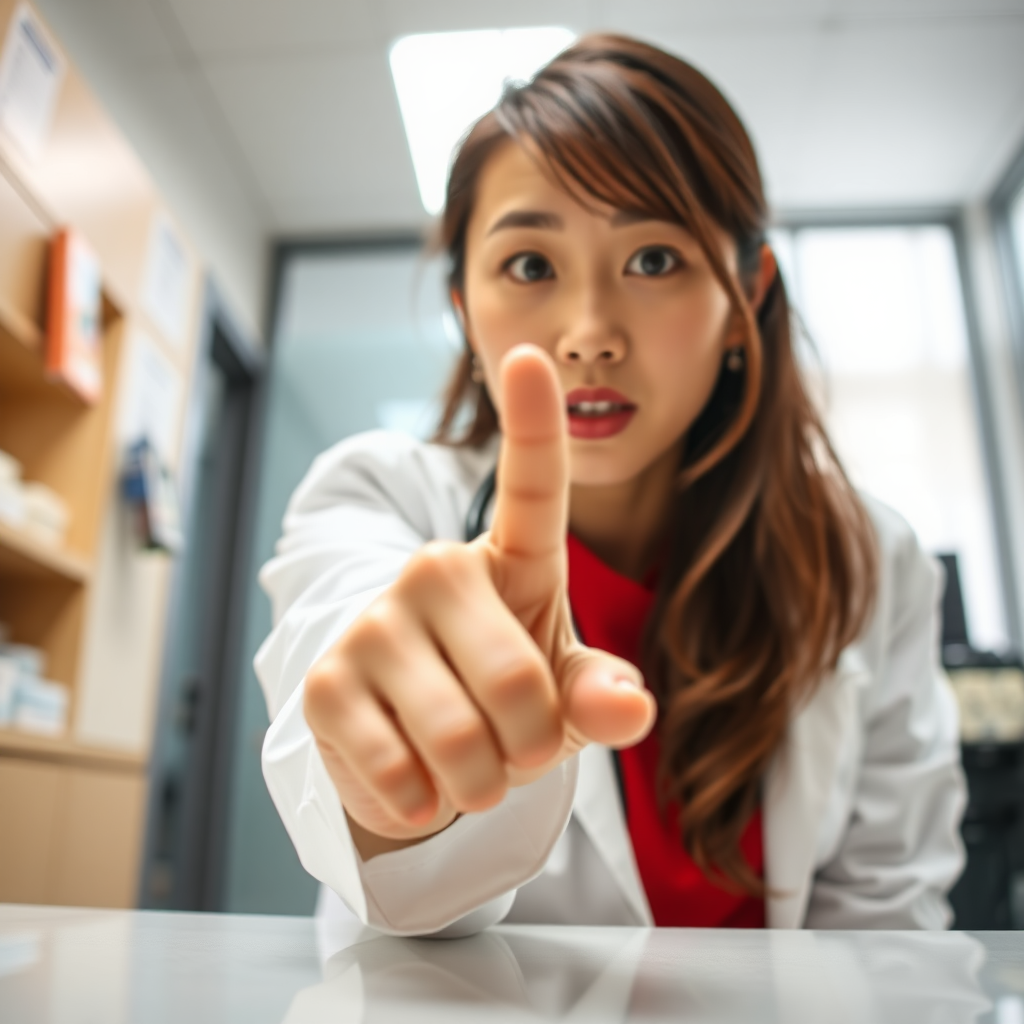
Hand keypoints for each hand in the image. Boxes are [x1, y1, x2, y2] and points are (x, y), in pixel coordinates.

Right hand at [303, 345, 656, 854]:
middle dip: (532, 748)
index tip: (532, 353)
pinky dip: (424, 802)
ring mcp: (371, 623)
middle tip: (514, 745)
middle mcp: (433, 571)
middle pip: (520, 686)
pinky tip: (415, 778)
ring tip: (468, 764)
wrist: (411, 738)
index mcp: (506, 560)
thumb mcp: (563, 690)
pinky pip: (400, 774)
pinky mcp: (323, 686)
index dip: (533, 422)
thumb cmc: (500, 691)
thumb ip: (600, 691)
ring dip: (483, 782)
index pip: (530, 486)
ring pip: (461, 742)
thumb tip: (632, 708)